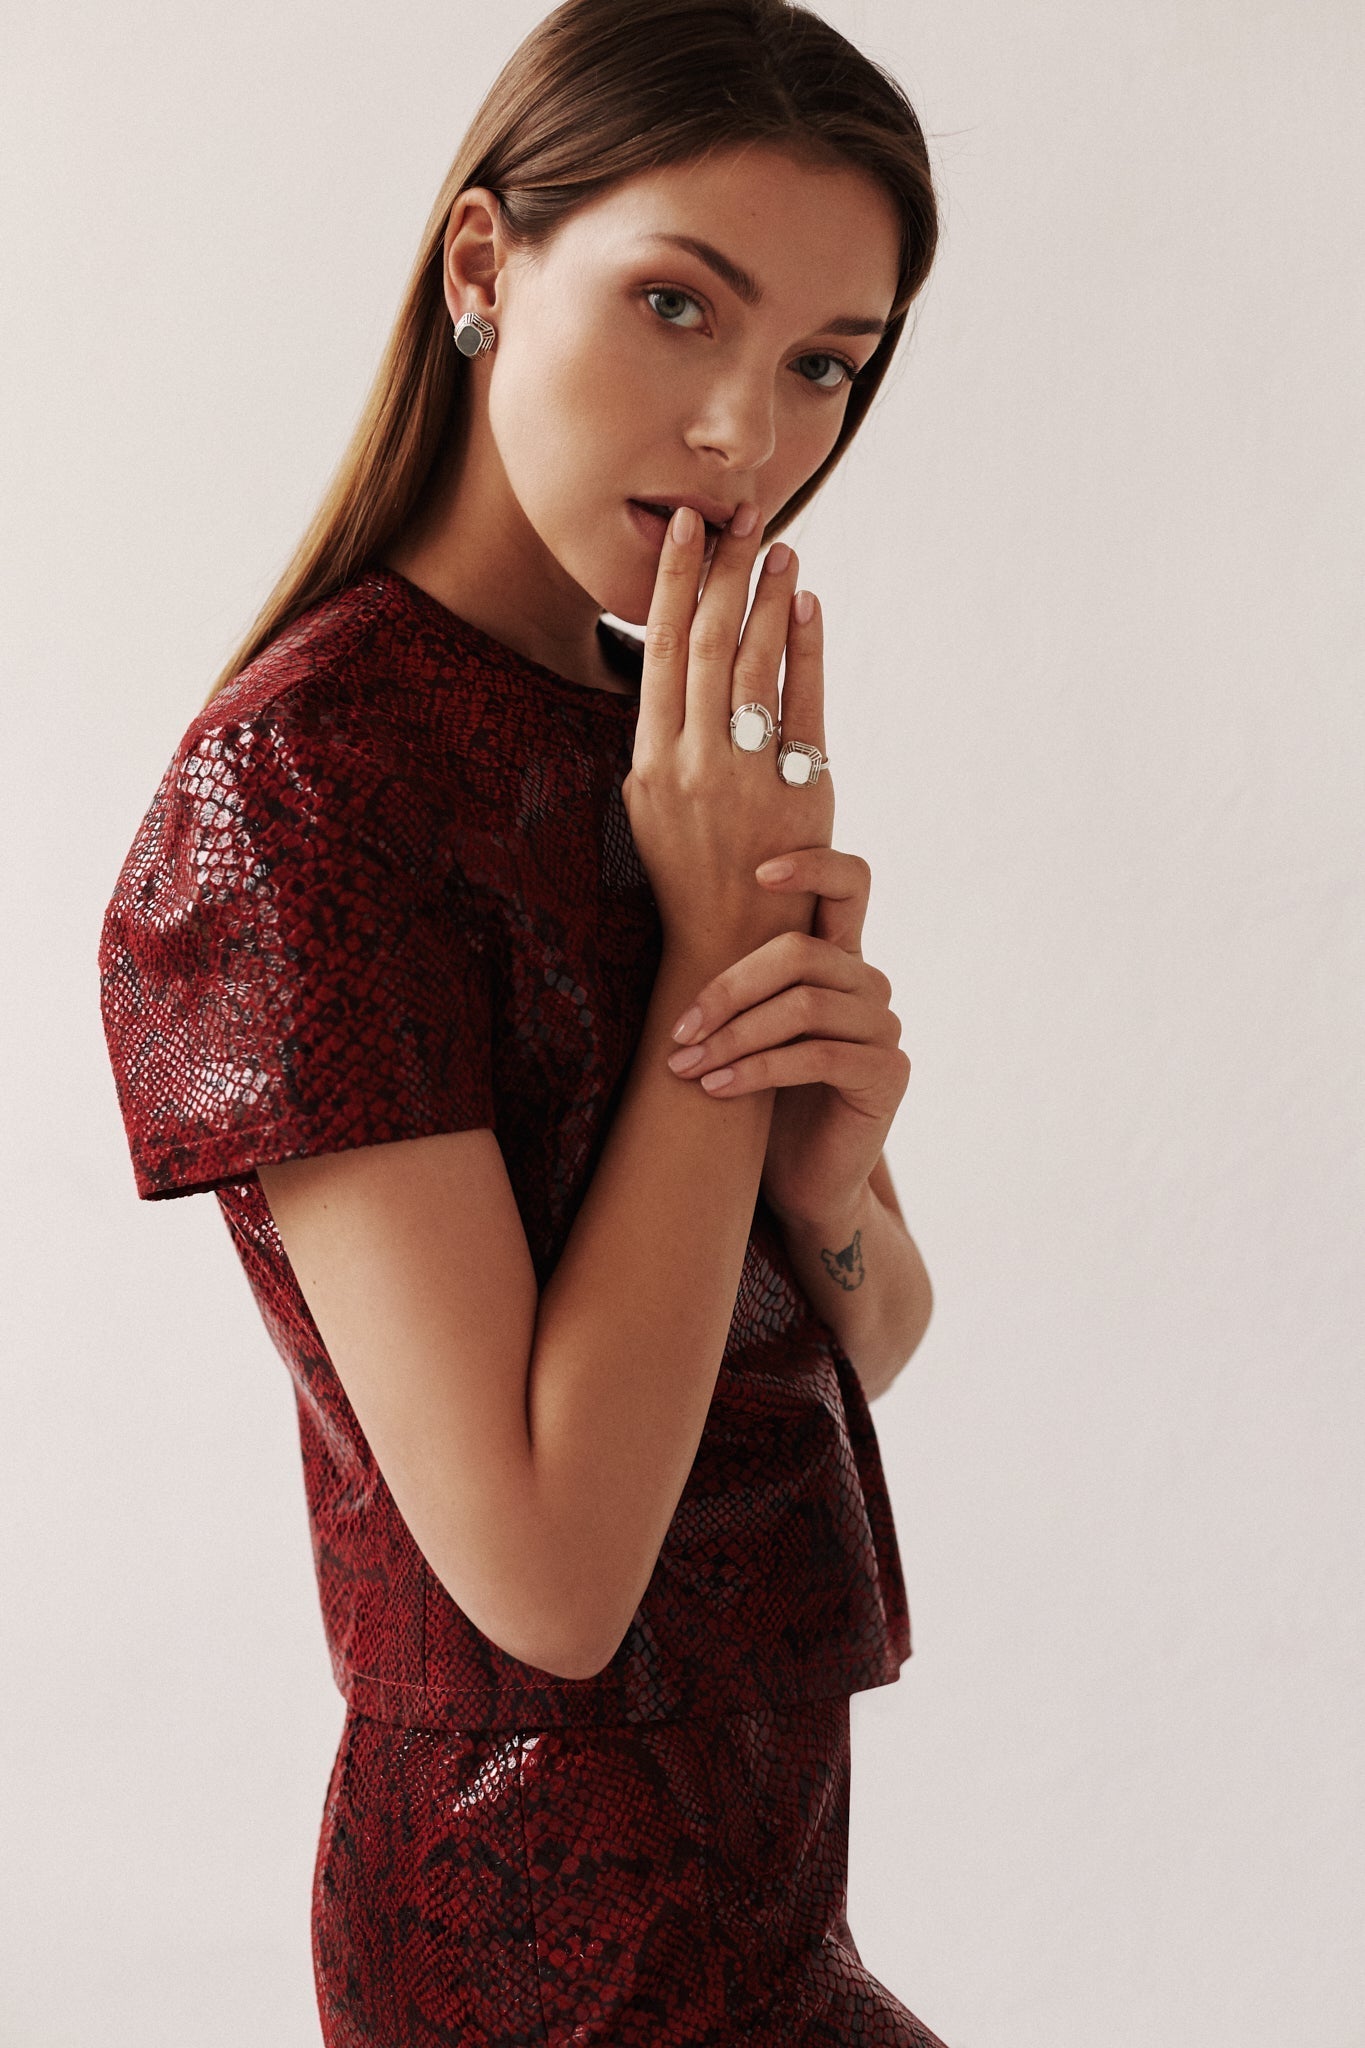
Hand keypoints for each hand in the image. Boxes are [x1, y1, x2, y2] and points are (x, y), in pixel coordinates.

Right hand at [621, 500, 833, 958]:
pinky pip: (806, 703)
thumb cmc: (686, 871)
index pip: (659, 648)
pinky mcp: (800, 788)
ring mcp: (747, 775)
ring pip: (756, 663)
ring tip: (780, 548)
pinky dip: (808, 649)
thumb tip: (664, 658)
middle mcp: (694, 762)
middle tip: (739, 514)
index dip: (672, 581)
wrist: (730, 946)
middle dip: (724, 570)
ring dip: (769, 597)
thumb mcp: (645, 804)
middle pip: (709, 641)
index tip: (684, 528)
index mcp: (648, 760)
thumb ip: (655, 736)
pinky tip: (809, 606)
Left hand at [664, 845, 910, 1228]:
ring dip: (734, 1036)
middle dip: (727, 990)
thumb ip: (739, 983)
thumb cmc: (761, 1103)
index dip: (812, 864)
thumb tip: (680, 927)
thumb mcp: (744, 1030)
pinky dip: (758, 1069)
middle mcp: (869, 984)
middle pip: (800, 952)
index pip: (849, 883)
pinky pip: (818, 1056)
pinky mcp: (888, 1074)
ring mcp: (885, 1028)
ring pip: (805, 1005)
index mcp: (838, 959)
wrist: (800, 1183)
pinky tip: (717, 1089)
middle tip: (678, 1032)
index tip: (756, 873)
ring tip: (686, 1068)